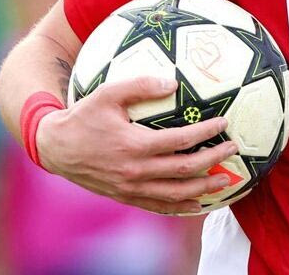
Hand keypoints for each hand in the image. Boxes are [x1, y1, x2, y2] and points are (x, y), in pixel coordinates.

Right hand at [36, 76, 237, 213]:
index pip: (179, 140)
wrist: (55, 147)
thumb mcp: (107, 93)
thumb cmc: (83, 116)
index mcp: (133, 145)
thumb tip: (173, 82)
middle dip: (213, 160)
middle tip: (233, 150)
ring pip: (175, 194)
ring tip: (226, 180)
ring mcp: (130, 188)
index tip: (223, 123)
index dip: (205, 133)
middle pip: (184, 170)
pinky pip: (158, 206)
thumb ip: (140, 85)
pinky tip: (198, 203)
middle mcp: (135, 171)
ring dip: (204, 188)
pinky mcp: (125, 197)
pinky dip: (181, 206)